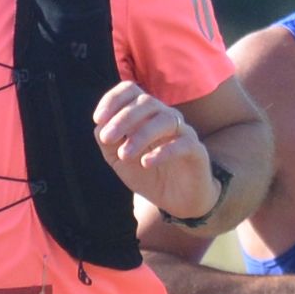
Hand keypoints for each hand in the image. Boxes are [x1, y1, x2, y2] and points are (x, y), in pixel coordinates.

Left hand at [94, 81, 215, 222]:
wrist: (177, 202)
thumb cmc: (148, 176)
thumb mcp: (120, 161)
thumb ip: (109, 143)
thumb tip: (100, 126)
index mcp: (146, 114)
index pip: (131, 90)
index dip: (113, 99)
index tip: (97, 119)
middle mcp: (165, 117)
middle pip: (146, 101)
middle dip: (123, 118)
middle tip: (107, 138)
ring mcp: (183, 132)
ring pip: (165, 120)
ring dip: (141, 135)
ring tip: (125, 155)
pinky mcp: (197, 151)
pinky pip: (182, 143)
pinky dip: (163, 151)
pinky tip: (146, 163)